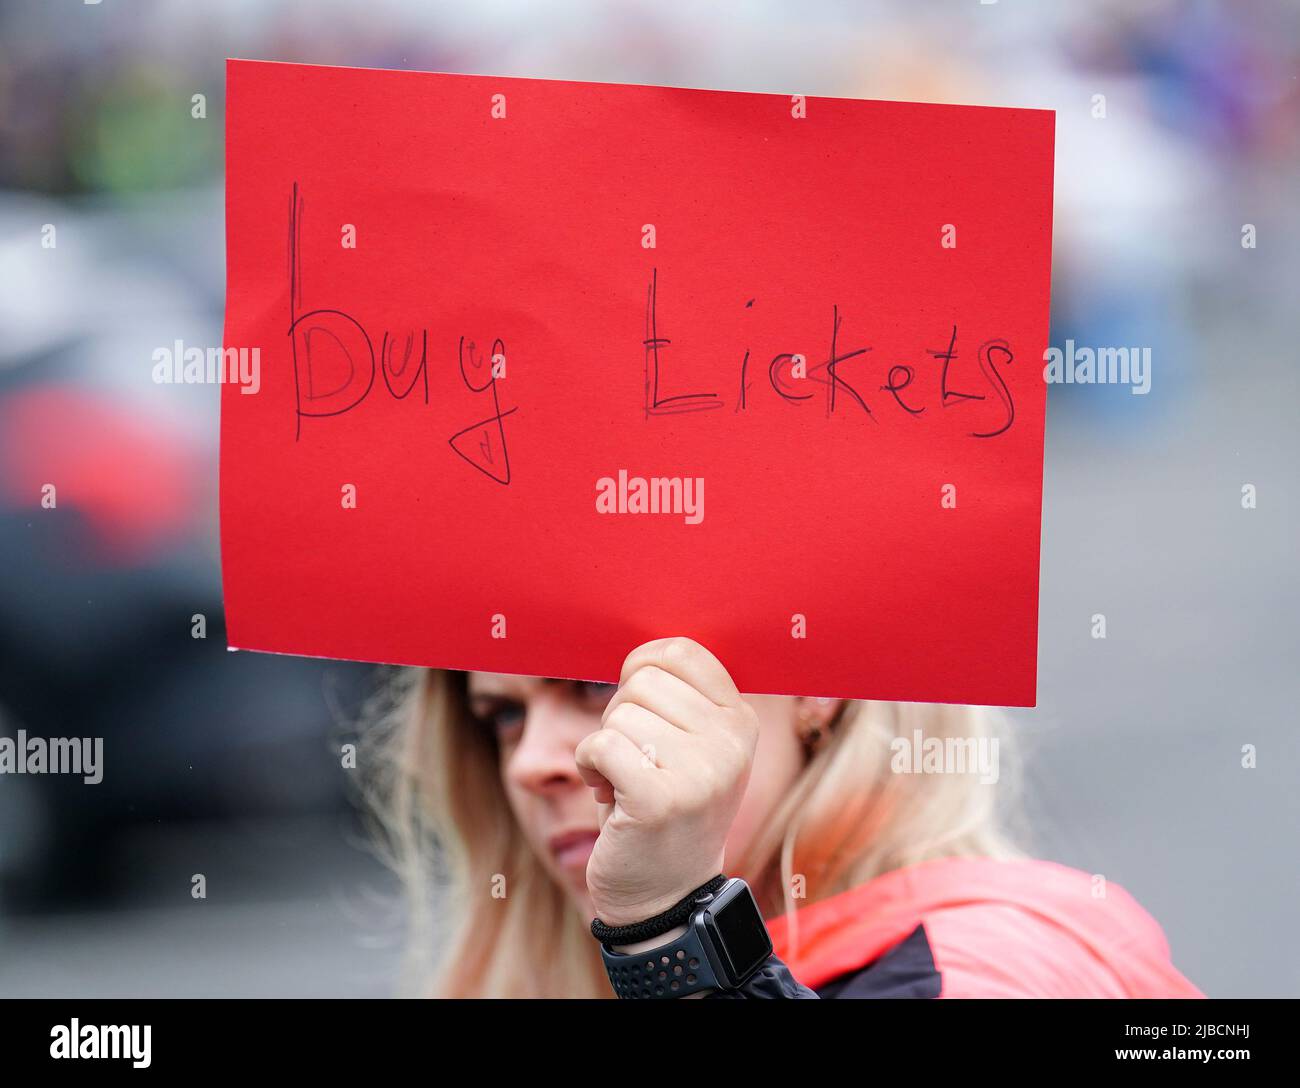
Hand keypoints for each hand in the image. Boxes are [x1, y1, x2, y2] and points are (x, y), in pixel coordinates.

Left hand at [574, 637, 758, 926]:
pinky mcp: (659, 799)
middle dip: (621, 715)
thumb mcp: (692, 747)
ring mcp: (700, 772)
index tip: (638, 706)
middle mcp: (730, 743)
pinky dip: (588, 765)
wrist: (667, 896)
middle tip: (635, 760)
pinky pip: (599, 744)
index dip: (642, 668)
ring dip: (605, 747)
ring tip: (627, 783)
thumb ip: (680, 699)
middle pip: (642, 681)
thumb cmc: (665, 806)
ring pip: (618, 714)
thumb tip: (643, 653)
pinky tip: (607, 793)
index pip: (680, 651)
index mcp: (740, 722)